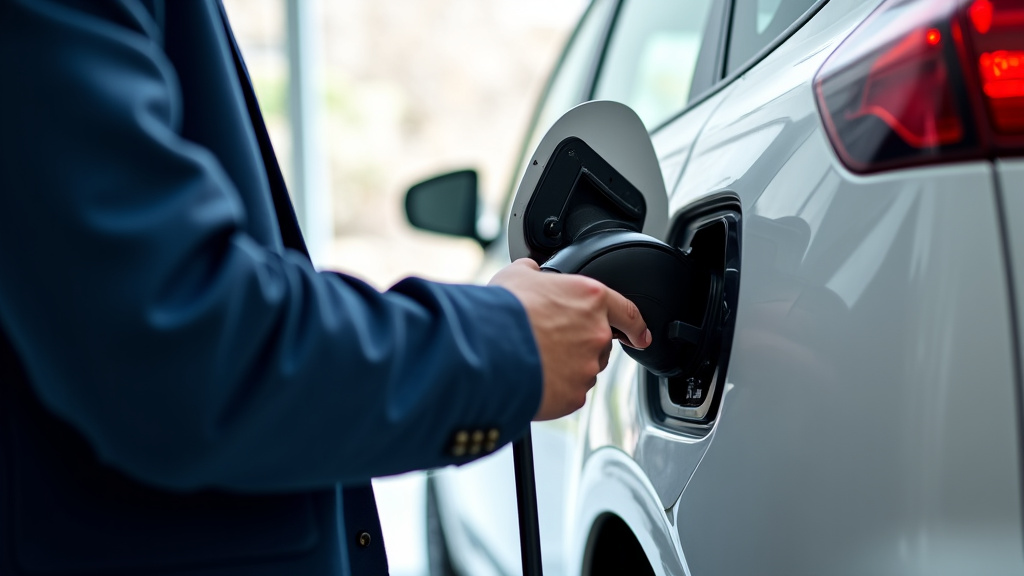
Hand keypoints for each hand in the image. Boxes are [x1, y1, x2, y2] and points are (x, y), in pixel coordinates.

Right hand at [489, 258, 650, 420]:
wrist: (487, 347)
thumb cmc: (504, 310)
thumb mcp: (519, 275)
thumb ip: (536, 272)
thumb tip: (532, 271)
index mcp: (591, 299)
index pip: (628, 313)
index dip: (637, 327)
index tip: (640, 336)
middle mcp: (597, 333)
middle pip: (599, 345)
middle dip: (580, 346)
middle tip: (550, 343)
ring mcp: (587, 367)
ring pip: (583, 370)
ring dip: (566, 367)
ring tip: (535, 359)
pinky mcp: (574, 395)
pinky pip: (569, 393)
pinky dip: (554, 388)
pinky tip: (533, 378)